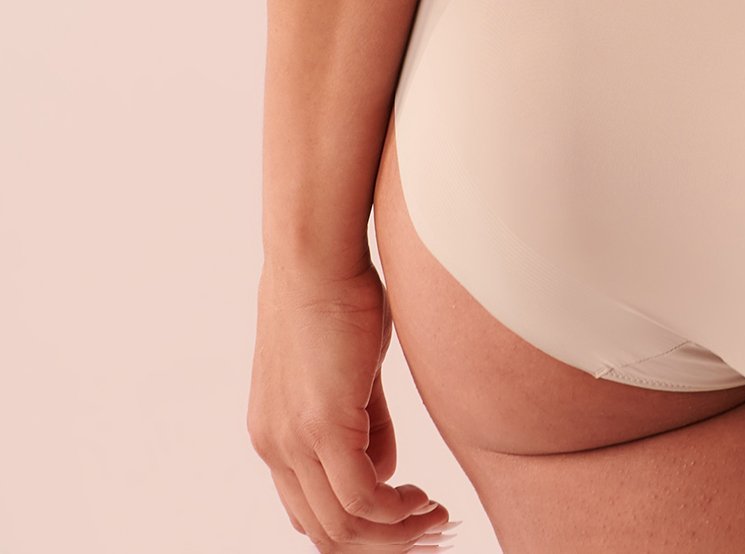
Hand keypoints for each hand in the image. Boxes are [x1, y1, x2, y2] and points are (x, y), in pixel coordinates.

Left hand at [248, 256, 455, 548]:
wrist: (315, 254)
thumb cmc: (338, 293)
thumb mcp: (352, 370)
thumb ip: (366, 422)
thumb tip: (387, 470)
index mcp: (276, 435)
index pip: (309, 512)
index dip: (359, 529)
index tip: (406, 519)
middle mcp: (275, 448)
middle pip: (326, 532)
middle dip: (382, 543)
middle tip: (430, 531)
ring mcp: (293, 441)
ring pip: (344, 525)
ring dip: (396, 532)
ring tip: (436, 517)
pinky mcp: (322, 426)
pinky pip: (362, 497)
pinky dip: (397, 510)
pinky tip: (424, 498)